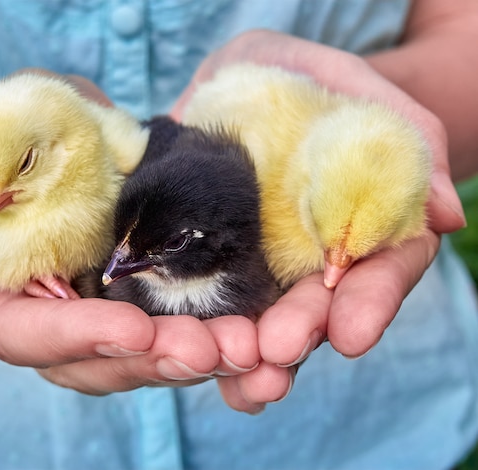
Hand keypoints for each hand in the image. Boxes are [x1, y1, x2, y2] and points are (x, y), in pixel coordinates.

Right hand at [0, 71, 261, 402]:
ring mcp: (96, 316)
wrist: (21, 137)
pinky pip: (173, 325)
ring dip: (197, 356)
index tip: (136, 329)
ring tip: (247, 347)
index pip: (30, 335)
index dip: (80, 337)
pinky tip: (254, 333)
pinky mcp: (136, 296)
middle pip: (97, 363)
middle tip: (217, 350)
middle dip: (157, 359)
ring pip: (143, 356)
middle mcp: (47, 324)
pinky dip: (212, 332)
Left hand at [171, 30, 464, 412]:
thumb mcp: (353, 86)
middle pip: (315, 310)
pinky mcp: (205, 258)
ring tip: (240, 378)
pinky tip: (186, 357)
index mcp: (360, 226)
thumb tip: (447, 217)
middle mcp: (311, 259)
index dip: (369, 305)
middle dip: (299, 333)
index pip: (379, 273)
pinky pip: (202, 302)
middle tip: (279, 351)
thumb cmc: (307, 78)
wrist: (240, 77)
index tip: (351, 334)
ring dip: (250, 355)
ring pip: (260, 321)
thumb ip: (404, 142)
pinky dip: (198, 332)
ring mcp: (258, 265)